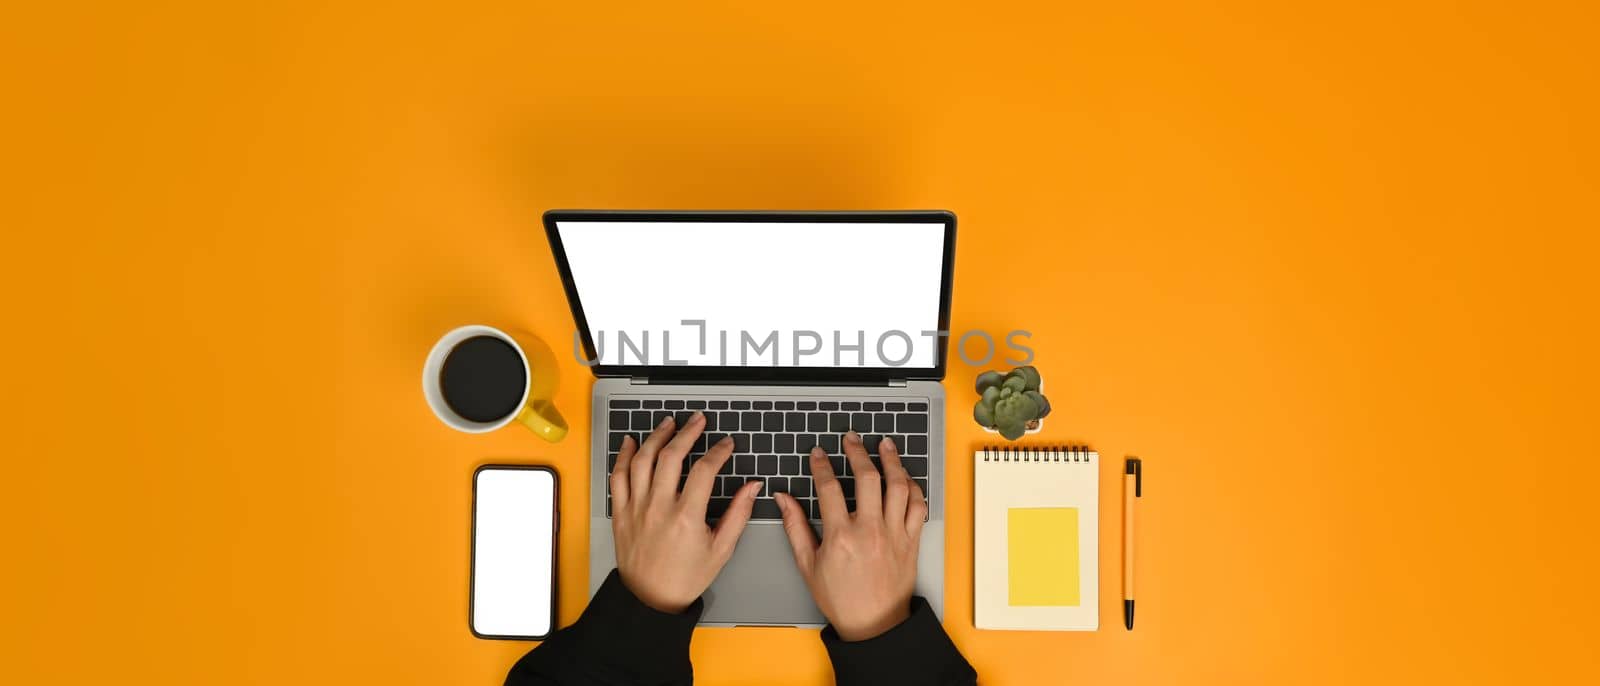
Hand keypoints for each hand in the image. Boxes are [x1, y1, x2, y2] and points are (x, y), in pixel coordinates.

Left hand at [611, 412, 762, 612]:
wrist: (650, 600)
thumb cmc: (685, 578)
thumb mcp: (721, 550)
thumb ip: (738, 514)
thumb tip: (752, 487)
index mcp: (686, 518)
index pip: (703, 470)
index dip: (718, 452)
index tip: (726, 444)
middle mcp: (658, 508)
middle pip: (671, 456)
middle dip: (687, 432)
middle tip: (698, 420)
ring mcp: (636, 508)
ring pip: (642, 460)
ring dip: (656, 436)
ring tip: (669, 423)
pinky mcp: (621, 513)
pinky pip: (618, 476)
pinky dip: (623, 455)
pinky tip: (631, 442)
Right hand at [775, 431, 927, 640]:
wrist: (874, 624)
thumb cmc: (841, 598)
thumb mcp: (808, 565)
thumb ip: (795, 527)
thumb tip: (783, 499)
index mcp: (841, 536)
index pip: (829, 487)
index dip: (821, 465)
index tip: (818, 454)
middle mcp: (870, 530)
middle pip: (867, 477)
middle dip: (858, 452)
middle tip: (851, 439)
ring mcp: (894, 534)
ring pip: (898, 486)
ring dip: (892, 461)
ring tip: (884, 445)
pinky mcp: (911, 540)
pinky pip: (918, 506)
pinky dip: (913, 488)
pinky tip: (905, 477)